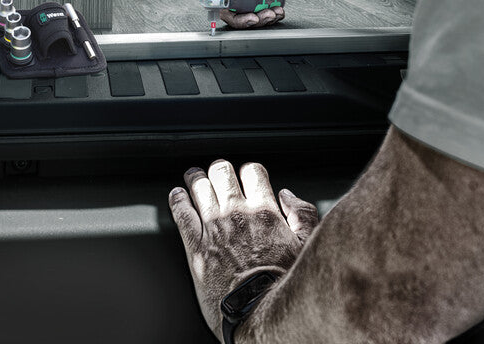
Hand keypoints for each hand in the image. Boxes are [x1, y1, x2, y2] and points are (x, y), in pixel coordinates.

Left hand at [169, 160, 318, 339]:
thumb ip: (302, 215)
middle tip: (216, 174)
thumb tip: (287, 196)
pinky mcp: (195, 246)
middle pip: (222, 172)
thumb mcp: (305, 246)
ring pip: (199, 186)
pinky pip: (181, 213)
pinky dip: (177, 200)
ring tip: (193, 177)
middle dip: (219, 170)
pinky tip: (177, 196)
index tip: (245, 176)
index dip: (248, 171)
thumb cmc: (282, 285)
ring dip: (196, 179)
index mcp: (264, 210)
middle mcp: (237, 213)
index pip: (252, 171)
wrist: (258, 314)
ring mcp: (214, 227)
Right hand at [202, 0, 316, 28]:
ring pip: (250, 15)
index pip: (221, 2)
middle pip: (235, 12)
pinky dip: (271, 15)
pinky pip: (262, 14)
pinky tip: (278, 8)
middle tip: (262, 15)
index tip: (245, 16)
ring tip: (274, 9)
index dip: (231, 13)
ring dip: (263, 17)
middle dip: (250, 18)